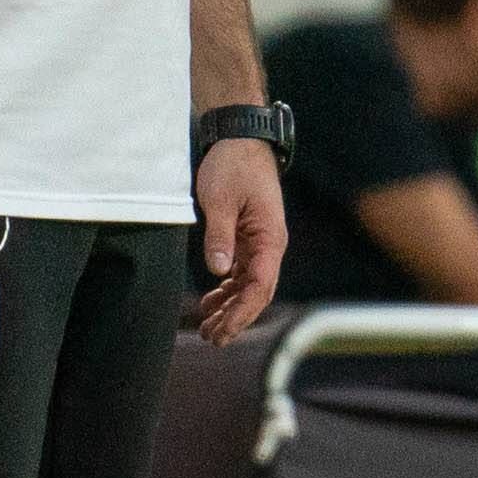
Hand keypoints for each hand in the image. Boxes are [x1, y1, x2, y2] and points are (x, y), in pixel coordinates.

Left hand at [191, 138, 285, 345]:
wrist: (241, 140)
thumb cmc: (233, 166)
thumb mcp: (220, 200)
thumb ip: (219, 236)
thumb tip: (218, 271)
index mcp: (270, 238)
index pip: (260, 286)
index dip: (241, 312)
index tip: (222, 330)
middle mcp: (270, 245)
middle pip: (257, 293)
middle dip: (236, 319)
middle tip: (211, 338)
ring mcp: (260, 243)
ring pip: (249, 287)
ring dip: (230, 308)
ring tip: (207, 328)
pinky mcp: (248, 238)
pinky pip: (241, 273)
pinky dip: (227, 291)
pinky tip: (210, 303)